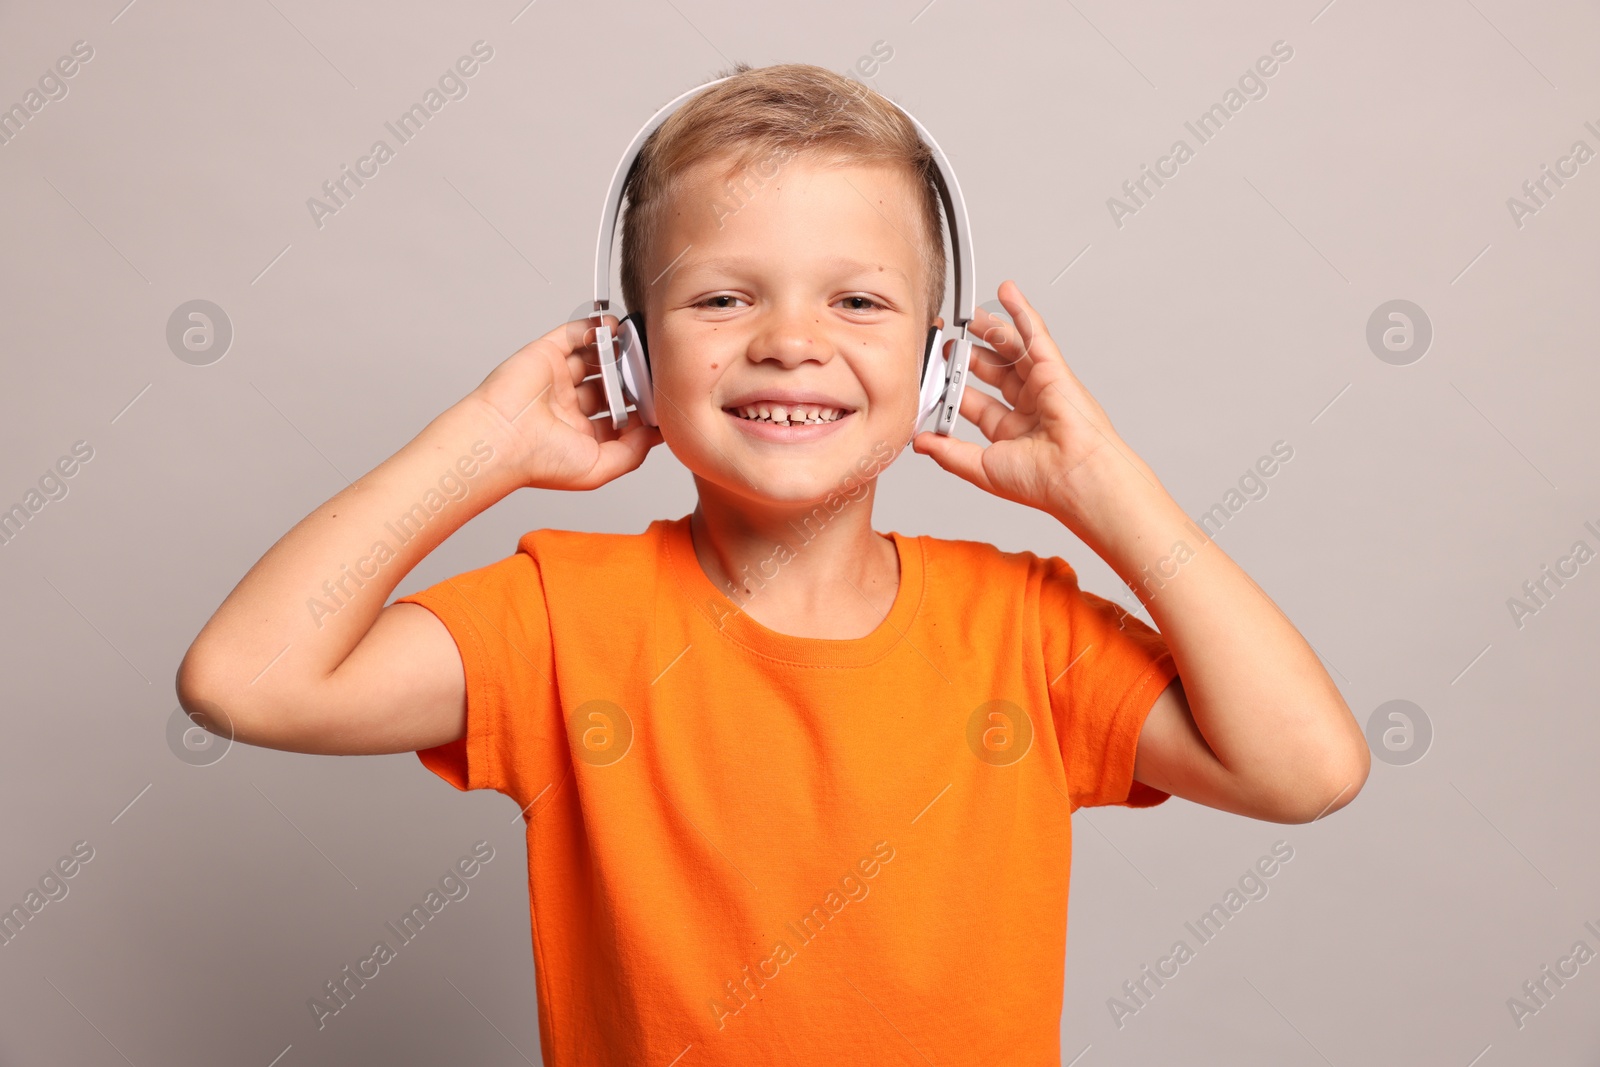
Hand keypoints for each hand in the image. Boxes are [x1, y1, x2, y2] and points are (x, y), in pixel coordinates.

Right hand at [465, 314, 662, 491]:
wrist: (501, 440)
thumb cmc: (540, 461)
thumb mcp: (599, 468)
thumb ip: (632, 452)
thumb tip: (655, 434)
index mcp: (579, 434)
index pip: (616, 418)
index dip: (639, 409)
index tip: (660, 400)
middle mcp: (568, 406)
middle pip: (608, 386)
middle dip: (630, 378)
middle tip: (651, 370)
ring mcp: (556, 379)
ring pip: (593, 359)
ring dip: (616, 351)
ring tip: (637, 344)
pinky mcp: (545, 355)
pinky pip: (573, 335)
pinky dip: (594, 328)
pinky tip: (614, 326)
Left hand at [911, 280, 1158, 534]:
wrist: (1077, 477)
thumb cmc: (1042, 481)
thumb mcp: (981, 469)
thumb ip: (949, 453)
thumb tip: (921, 442)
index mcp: (1010, 433)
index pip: (975, 403)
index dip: (952, 387)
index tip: (933, 376)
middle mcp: (1027, 408)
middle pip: (992, 373)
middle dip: (969, 355)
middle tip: (948, 341)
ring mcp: (1041, 386)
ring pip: (1011, 351)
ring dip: (991, 330)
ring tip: (969, 317)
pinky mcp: (1054, 369)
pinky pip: (1035, 334)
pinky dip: (1021, 312)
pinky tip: (1008, 293)